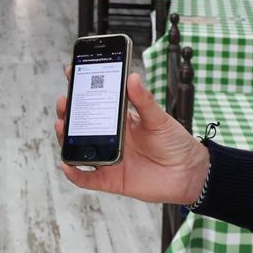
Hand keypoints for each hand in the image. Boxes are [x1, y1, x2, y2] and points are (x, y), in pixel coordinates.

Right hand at [55, 69, 209, 204]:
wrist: (190, 174)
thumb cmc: (175, 143)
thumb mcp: (159, 118)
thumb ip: (144, 100)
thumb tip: (132, 77)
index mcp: (121, 120)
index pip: (96, 101)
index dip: (82, 87)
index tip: (71, 72)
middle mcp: (111, 137)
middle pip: (81, 124)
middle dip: (68, 111)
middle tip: (64, 101)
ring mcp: (108, 158)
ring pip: (79, 148)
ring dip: (66, 138)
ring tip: (61, 126)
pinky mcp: (111, 179)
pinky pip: (87, 178)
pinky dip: (74, 173)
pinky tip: (66, 164)